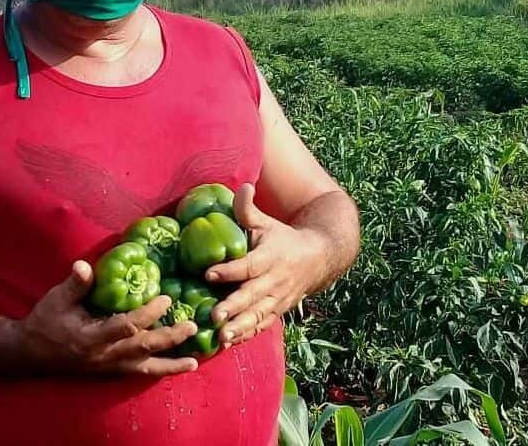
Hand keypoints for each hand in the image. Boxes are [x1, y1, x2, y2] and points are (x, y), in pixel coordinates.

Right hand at [18, 260, 199, 376]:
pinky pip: (140, 372)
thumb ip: (75, 284)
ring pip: (146, 366)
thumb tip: (85, 266)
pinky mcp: (112, 371)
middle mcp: (105, 356)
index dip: (149, 313)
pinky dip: (162, 370)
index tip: (167, 297)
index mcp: (92, 337)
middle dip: (170, 338)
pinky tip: (181, 367)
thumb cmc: (45, 321)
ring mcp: (109, 367)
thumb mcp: (56, 299)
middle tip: (192, 325)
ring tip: (196, 359)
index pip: (126, 326)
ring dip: (172, 363)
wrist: (31, 353)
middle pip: (143, 348)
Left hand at [205, 184, 326, 347]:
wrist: (319, 258)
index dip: (229, 270)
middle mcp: (274, 280)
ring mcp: (277, 299)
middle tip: (214, 316)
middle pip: (252, 295)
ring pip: (258, 315)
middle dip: (233, 306)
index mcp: (270, 257)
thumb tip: (242, 186)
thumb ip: (248, 209)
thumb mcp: (267, 222)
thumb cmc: (283, 238)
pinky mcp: (278, 311)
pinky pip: (263, 325)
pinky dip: (248, 334)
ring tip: (222, 336)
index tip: (208, 272)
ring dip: (240, 326)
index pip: (247, 265)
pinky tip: (231, 342)